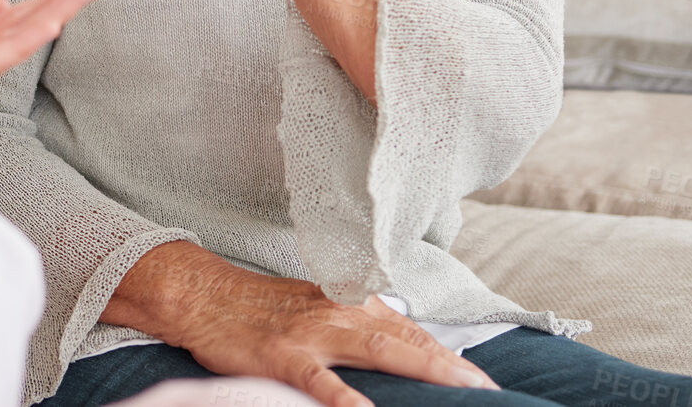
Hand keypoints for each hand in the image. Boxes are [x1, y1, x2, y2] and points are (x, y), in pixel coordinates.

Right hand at [108, 243, 500, 406]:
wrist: (203, 294)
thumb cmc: (260, 307)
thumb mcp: (315, 306)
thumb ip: (356, 323)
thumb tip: (399, 345)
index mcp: (348, 302)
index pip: (409, 332)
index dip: (447, 356)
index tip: (481, 380)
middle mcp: (339, 313)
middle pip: (407, 341)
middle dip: (451, 367)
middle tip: (488, 390)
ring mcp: (313, 335)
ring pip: (380, 352)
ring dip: (424, 370)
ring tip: (460, 390)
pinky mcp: (285, 356)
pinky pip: (324, 382)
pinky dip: (348, 399)